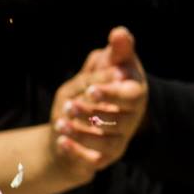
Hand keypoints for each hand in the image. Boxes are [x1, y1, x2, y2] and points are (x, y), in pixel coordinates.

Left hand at [51, 27, 148, 171]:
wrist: (75, 119)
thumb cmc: (92, 87)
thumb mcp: (101, 66)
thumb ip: (113, 52)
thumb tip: (120, 33)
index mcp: (133, 94)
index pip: (131, 97)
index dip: (112, 94)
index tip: (91, 89)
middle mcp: (131, 118)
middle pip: (120, 121)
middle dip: (93, 113)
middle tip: (69, 105)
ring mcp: (119, 140)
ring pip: (107, 142)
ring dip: (82, 133)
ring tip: (60, 123)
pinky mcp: (104, 158)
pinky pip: (94, 160)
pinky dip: (77, 152)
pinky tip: (61, 141)